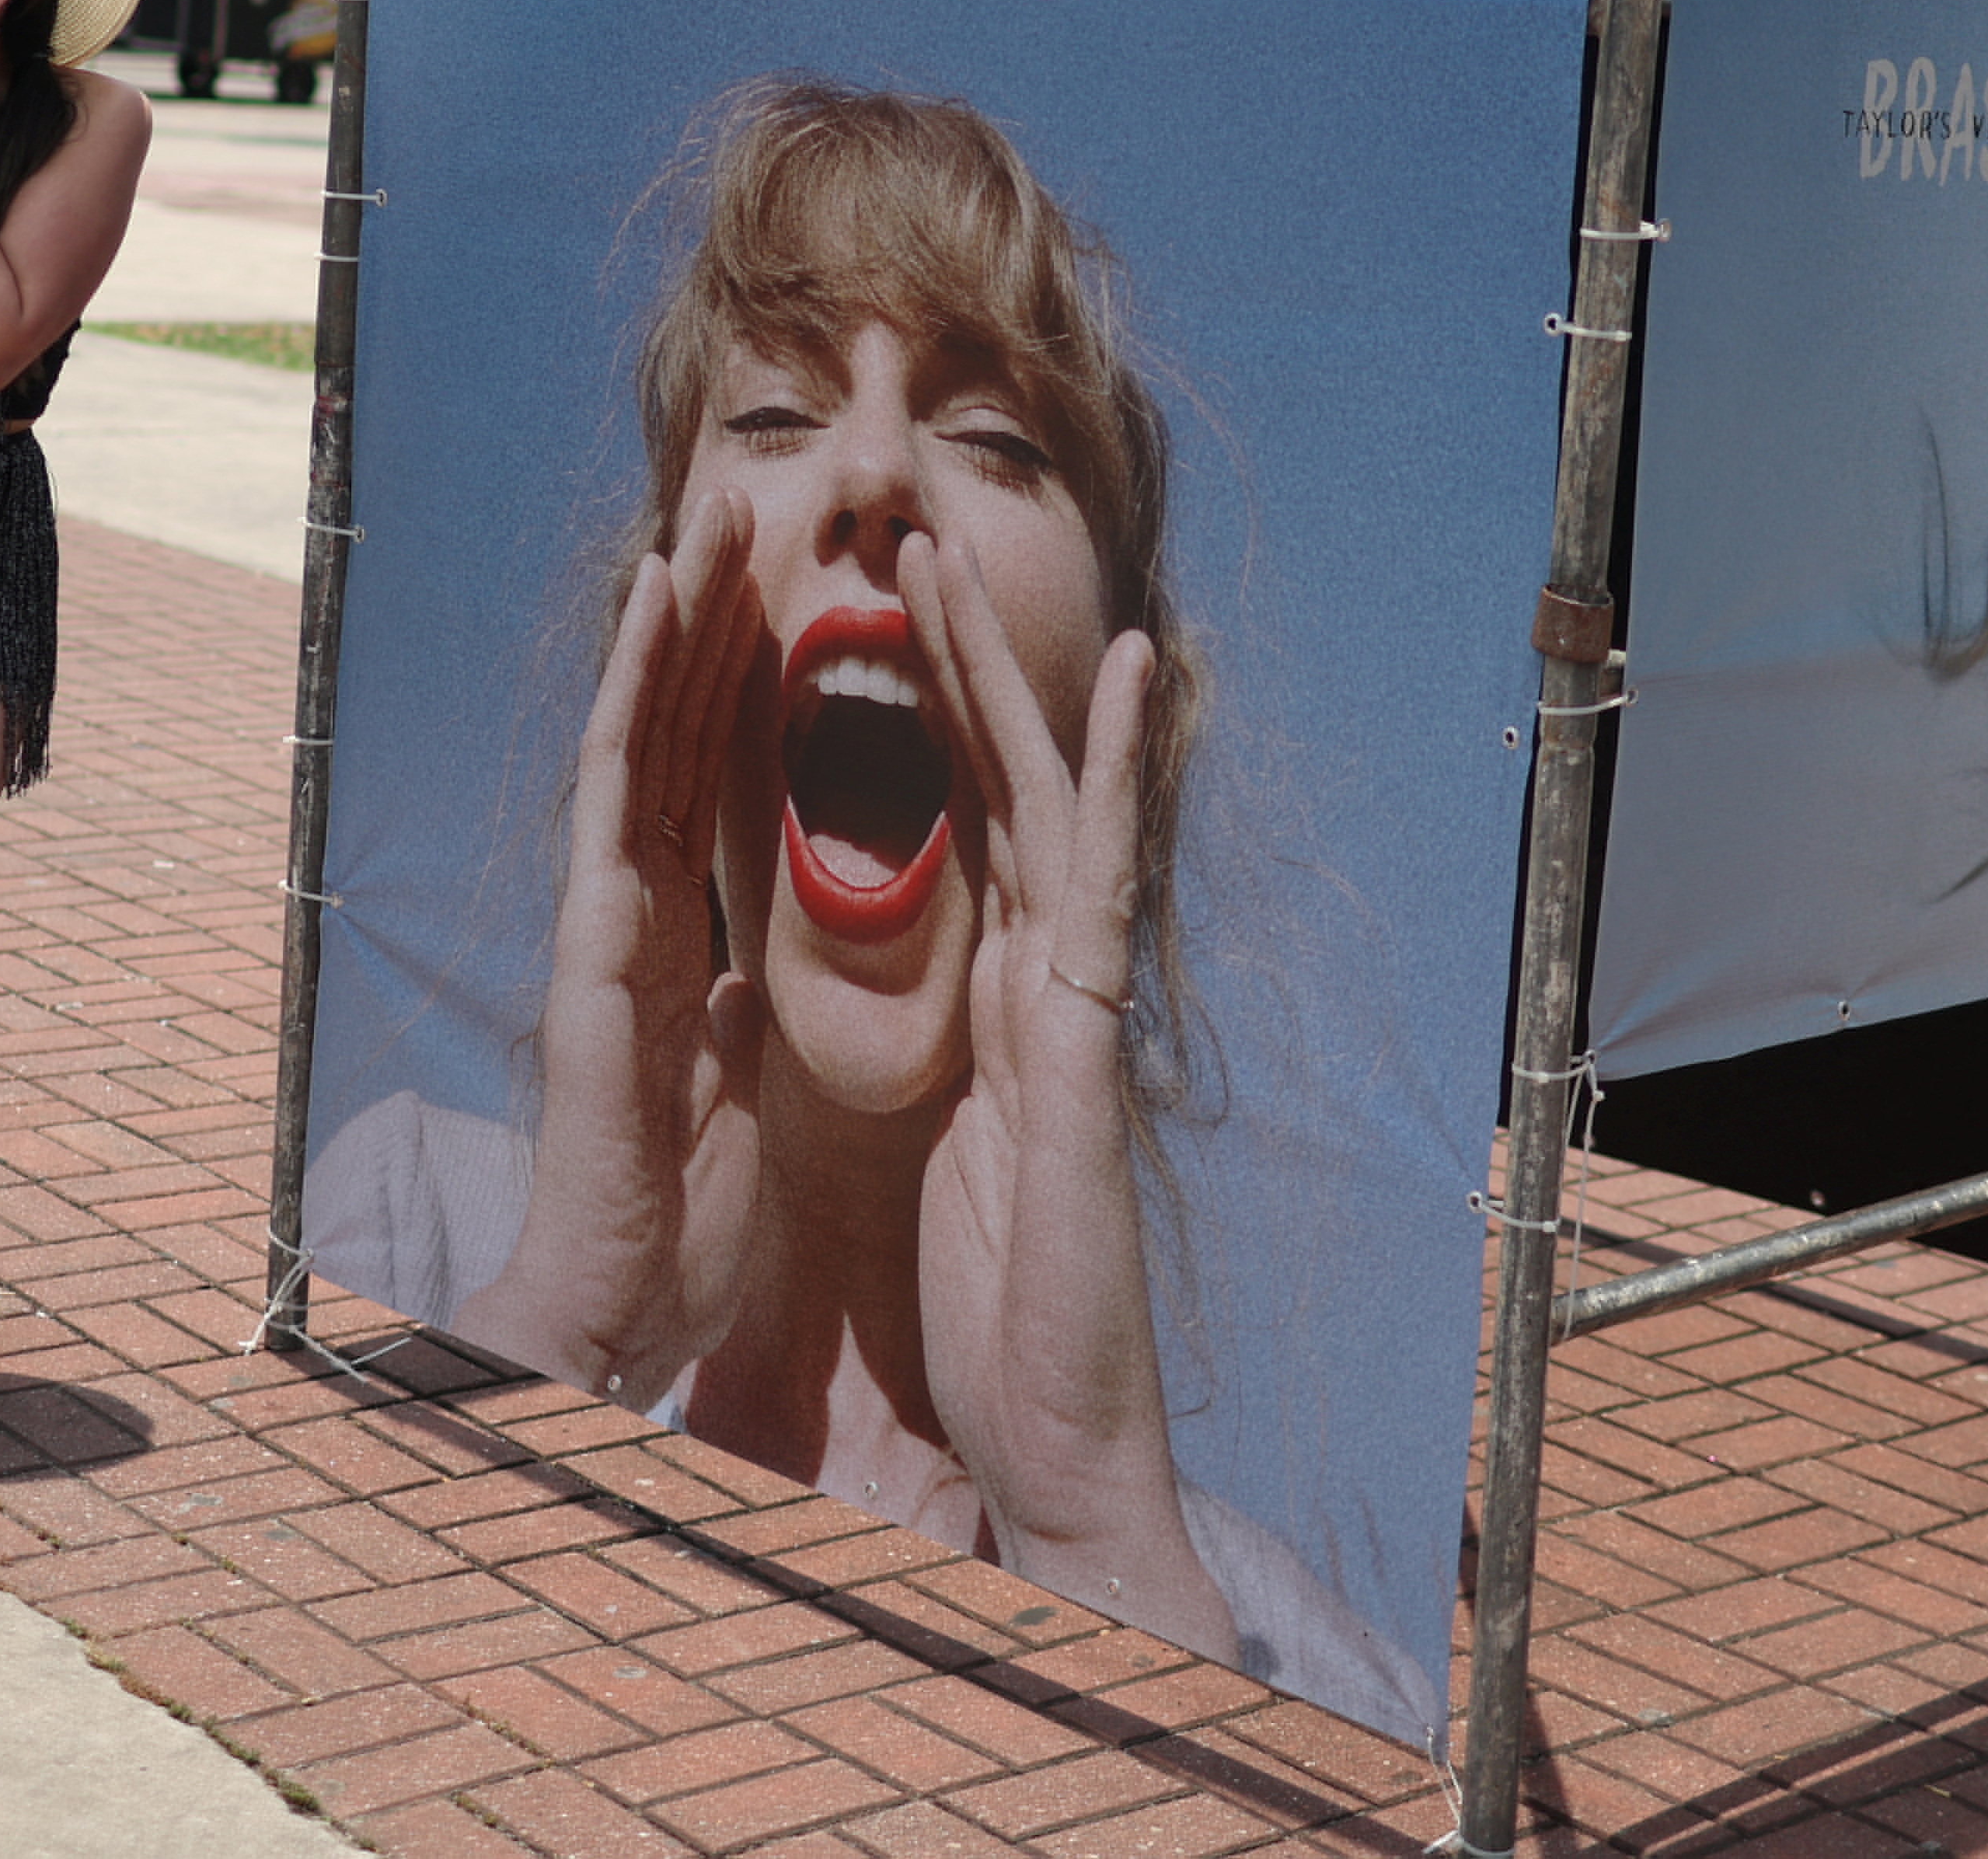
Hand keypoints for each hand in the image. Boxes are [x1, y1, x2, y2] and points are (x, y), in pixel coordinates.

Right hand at [454, 488, 766, 1402]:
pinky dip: (635, 682)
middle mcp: (643, 906)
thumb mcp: (745, 1085)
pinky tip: (659, 597)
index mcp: (688, 937)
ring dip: (673, 613)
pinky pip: (616, 783)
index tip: (784, 590)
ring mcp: (611, 911)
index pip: (719, 780)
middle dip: (711, 619)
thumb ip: (744, 1013)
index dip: (746, 682)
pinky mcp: (594, 933)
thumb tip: (751, 974)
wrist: (627, 1310)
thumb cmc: (686, 1218)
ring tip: (705, 510)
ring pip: (642, 727)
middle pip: (679, 731)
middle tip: (745, 503)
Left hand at [904, 538, 1231, 1652]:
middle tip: (907, 531)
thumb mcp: (922, 1172)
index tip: (861, 616)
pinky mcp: (1091, 1054)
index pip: (933, 833)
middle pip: (983, 784)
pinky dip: (1117, 781)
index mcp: (979, 1015)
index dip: (899, 722)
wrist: (1056, 1456)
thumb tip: (865, 1021)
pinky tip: (1126, 683)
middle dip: (946, 656)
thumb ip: (911, 1080)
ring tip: (964, 553)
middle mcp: (1033, 990)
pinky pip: (1101, 890)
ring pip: (1038, 801)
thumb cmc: (994, 1335)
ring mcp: (1071, 1011)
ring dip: (1003, 670)